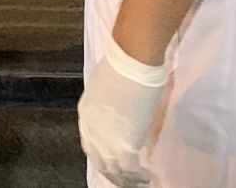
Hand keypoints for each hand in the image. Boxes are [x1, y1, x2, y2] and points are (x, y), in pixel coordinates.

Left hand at [77, 34, 168, 186]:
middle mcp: (91, 129)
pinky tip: (149, 177)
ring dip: (128, 179)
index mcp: (86, 113)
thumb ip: (109, 110)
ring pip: (114, 169)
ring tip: (141, 182)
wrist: (132, 60)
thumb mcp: (108, 90)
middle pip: (99, 160)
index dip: (102, 156)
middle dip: (114, 173)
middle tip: (128, 180)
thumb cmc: (124, 66)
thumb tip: (121, 121)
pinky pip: (130, 169)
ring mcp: (105, 138)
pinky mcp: (124, 143)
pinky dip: (139, 177)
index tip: (114, 163)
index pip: (90, 144)